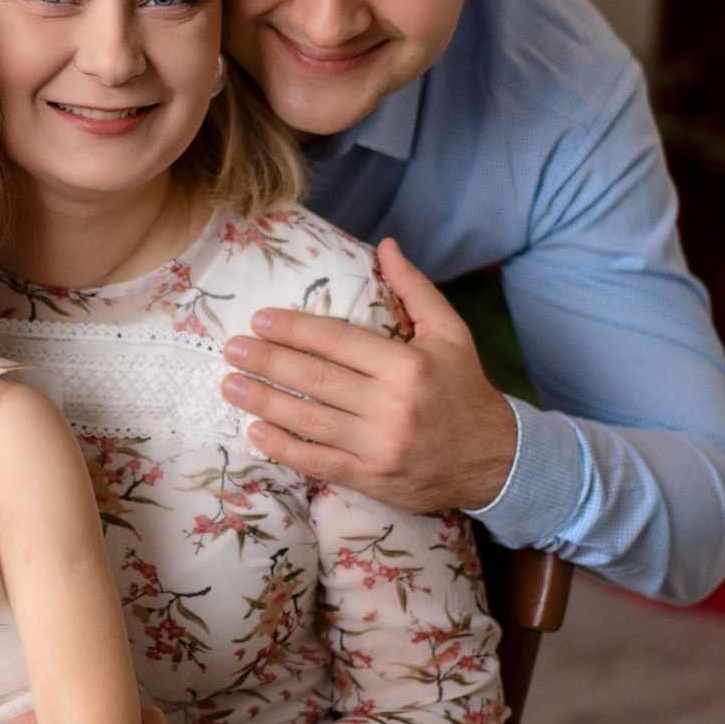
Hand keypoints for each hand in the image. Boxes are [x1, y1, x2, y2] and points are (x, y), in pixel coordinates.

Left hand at [220, 238, 518, 512]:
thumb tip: (386, 245)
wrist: (496, 459)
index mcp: (407, 366)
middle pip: (315, 378)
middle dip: (266, 361)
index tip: (259, 319)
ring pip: (308, 419)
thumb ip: (414, 288)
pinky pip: (317, 461)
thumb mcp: (449, 332)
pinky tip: (256, 431)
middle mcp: (391, 406)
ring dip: (262, 401)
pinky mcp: (371, 478)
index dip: (293, 329)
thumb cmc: (463, 389)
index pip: (336, 341)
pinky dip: (283, 448)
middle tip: (232, 349)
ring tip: (228, 384)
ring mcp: (379, 446)